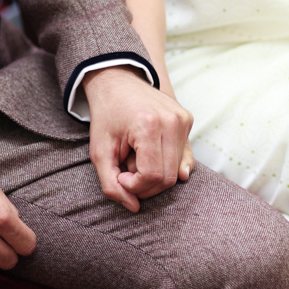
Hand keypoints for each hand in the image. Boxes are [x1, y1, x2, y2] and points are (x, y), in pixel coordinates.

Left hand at [83, 66, 192, 211]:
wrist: (118, 80)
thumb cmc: (106, 116)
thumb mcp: (99, 152)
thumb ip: (110, 184)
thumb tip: (134, 207)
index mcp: (149, 126)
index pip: (152, 176)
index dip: (135, 186)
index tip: (120, 176)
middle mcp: (172, 121)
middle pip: (168, 177)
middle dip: (146, 184)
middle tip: (127, 170)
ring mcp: (183, 120)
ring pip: (177, 171)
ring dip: (155, 173)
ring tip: (137, 157)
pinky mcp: (188, 120)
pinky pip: (183, 157)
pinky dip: (166, 163)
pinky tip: (149, 153)